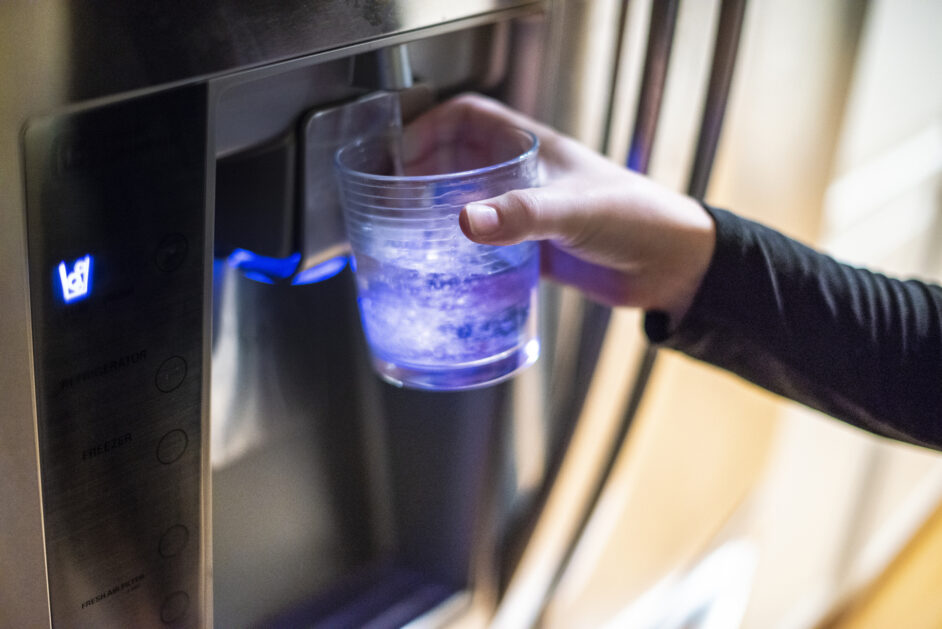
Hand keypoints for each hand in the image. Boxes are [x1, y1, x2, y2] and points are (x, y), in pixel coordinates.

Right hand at [401, 94, 715, 323]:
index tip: (400, 154)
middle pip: (458, 160)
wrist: (673, 267)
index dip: (429, 127)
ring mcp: (527, 213)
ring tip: (407, 234)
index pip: (468, 118)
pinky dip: (463, 251)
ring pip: (469, 202)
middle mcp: (524, 177)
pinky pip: (487, 243)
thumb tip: (465, 222)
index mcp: (531, 148)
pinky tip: (447, 269)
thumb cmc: (639, 218)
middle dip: (422, 173)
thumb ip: (520, 215)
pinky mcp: (533, 249)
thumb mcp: (574, 209)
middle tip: (393, 199)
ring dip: (439, 213)